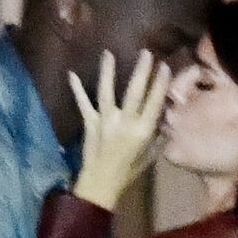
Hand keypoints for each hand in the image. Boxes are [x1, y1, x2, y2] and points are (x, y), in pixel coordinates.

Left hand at [70, 50, 170, 212]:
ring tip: (108, 54)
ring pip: (107, 92)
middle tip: (146, 53)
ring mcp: (105, 122)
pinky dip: (76, 90)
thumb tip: (166, 118)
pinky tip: (71, 74)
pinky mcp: (90, 124)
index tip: (164, 67)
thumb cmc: (128, 172)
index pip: (154, 102)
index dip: (160, 84)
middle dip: (141, 72)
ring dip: (107, 72)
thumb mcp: (149, 156)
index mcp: (142, 131)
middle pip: (134, 92)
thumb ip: (158, 136)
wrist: (101, 185)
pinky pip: (83, 104)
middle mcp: (124, 123)